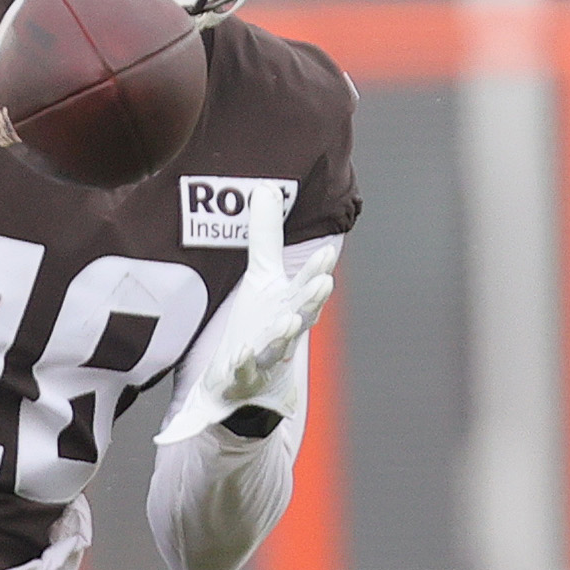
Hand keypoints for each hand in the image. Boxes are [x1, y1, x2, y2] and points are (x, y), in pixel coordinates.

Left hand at [208, 245, 334, 404]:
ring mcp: (266, 355)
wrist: (243, 382)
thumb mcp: (262, 276)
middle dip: (313, 299)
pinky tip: (241, 354)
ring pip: (278, 344)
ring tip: (289, 321)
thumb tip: (266, 188)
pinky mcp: (243, 376)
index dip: (317, 270)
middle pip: (302, 312)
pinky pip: (245, 370)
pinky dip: (245, 363)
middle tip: (325, 283)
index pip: (307, 284)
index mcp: (290, 303)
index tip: (327, 253)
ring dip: (284, 334)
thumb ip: (266, 236)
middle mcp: (284, 328)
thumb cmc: (260, 322)